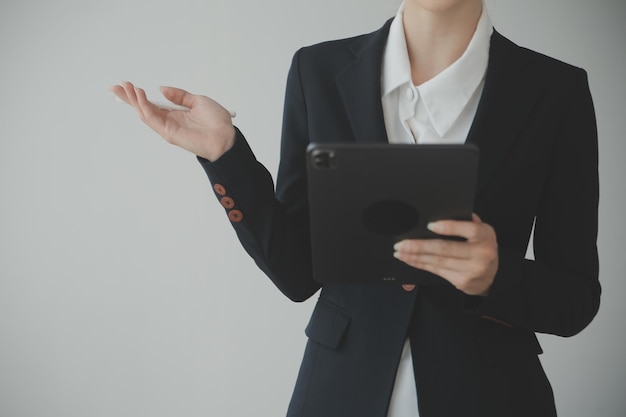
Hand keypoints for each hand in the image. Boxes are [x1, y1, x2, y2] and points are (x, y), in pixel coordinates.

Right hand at [109, 81, 235, 160]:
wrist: (226, 137)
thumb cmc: (217, 122)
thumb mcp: (198, 101)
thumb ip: (179, 95)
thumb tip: (161, 89)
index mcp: (175, 113)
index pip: (151, 103)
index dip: (137, 95)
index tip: (125, 85)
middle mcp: (169, 121)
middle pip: (143, 108)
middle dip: (128, 97)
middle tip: (115, 86)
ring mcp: (167, 127)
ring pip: (144, 113)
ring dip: (133, 100)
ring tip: (126, 87)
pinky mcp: (168, 133)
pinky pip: (152, 119)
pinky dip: (144, 106)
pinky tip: (140, 95)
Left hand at [393, 214, 497, 295]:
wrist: (490, 277)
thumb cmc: (480, 247)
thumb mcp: (481, 232)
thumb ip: (467, 222)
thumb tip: (444, 214)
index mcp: (486, 236)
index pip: (470, 230)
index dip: (450, 227)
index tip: (430, 225)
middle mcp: (481, 254)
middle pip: (446, 249)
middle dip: (420, 246)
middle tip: (402, 243)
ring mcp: (472, 270)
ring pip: (437, 261)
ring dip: (415, 256)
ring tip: (400, 251)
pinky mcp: (462, 281)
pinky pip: (436, 271)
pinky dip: (420, 264)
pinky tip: (409, 259)